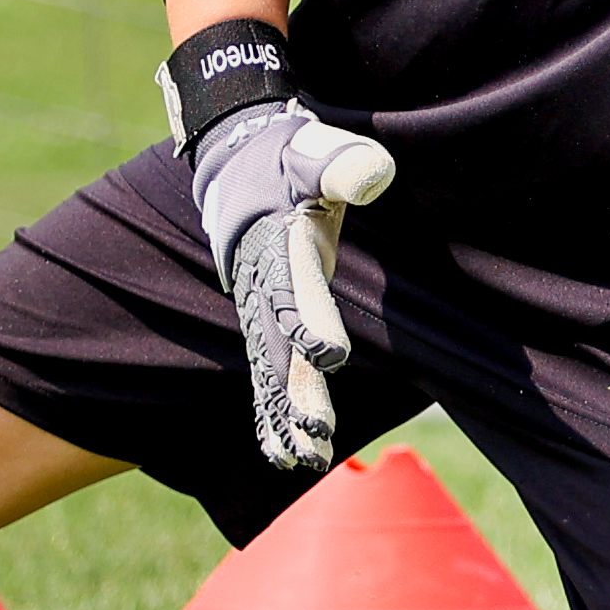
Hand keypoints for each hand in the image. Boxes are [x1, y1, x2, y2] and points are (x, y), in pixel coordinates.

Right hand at [188, 103, 395, 472]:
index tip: (328, 354)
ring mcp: (260, 306)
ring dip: (286, 414)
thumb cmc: (287, 156)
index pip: (291, 287)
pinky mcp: (266, 319)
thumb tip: (374, 173)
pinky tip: (284, 455)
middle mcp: (262, 283)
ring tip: (304, 460)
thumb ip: (341, 162)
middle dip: (294, 390)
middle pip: (275, 344)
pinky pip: (268, 372)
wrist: (235, 162)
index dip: (305, 320)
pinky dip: (272, 413)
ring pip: (270, 369)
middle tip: (315, 434)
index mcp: (276, 242)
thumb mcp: (313, 150)